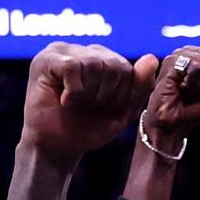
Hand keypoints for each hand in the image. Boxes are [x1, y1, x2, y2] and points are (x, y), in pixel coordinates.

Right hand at [20, 42, 157, 169]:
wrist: (57, 149)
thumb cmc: (87, 129)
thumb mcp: (122, 111)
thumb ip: (139, 86)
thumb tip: (152, 58)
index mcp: (105, 59)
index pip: (128, 69)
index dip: (120, 97)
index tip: (102, 109)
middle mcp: (85, 50)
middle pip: (114, 65)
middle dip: (105, 96)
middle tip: (87, 107)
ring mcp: (64, 51)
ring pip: (94, 65)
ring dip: (88, 95)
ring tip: (75, 104)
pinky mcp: (47, 59)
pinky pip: (73, 67)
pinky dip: (73, 92)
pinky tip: (64, 101)